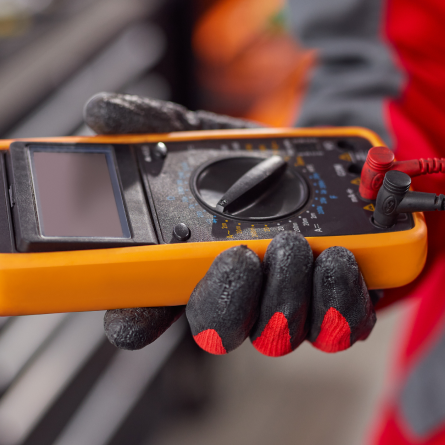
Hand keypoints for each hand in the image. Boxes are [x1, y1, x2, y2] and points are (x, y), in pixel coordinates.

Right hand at [86, 93, 375, 355]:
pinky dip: (343, 293)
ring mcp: (282, 309)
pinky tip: (340, 257)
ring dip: (289, 293)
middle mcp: (230, 299)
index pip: (140, 313)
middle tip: (241, 254)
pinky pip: (340, 325)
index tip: (131, 319)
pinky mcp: (334, 307)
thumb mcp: (200, 135)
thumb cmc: (248, 163)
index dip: (132, 323)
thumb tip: (102, 111)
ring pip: (278, 333)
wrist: (320, 166)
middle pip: (216, 331)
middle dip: (228, 300)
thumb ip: (152, 126)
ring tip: (301, 245)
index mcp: (182, 270)